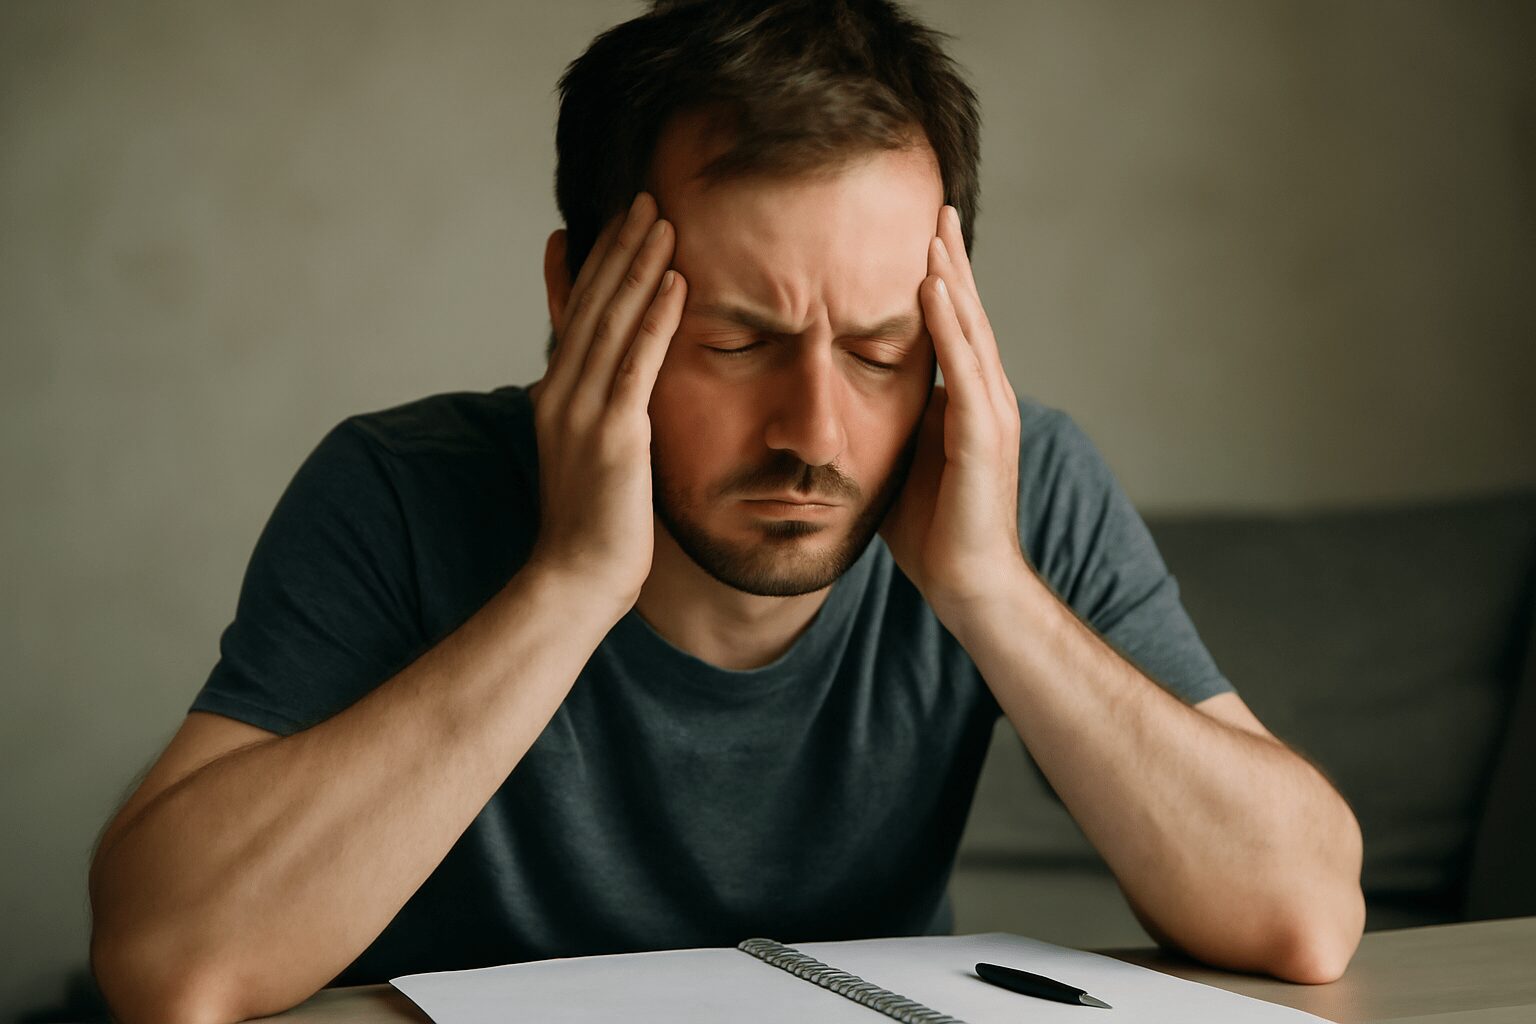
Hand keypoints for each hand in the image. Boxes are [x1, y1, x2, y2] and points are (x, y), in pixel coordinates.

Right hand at [525, 192, 686, 614]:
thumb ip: (603, 412)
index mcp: (555, 395)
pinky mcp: (613, 434)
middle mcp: (561, 393)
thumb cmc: (593, 526)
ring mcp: (583, 411)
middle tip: (645, 198)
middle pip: (592, 304)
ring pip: (612, 321)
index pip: (576, 313)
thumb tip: (621, 392)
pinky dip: (656, 318)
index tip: (617, 220)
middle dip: (620, 247)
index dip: (597, 262)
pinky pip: (637, 363)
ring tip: (662, 219)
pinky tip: (676, 282)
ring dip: (639, 266)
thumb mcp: (592, 456)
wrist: (575, 580)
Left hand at [879, 205, 1025, 618]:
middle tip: (937, 207)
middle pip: (967, 315)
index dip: (938, 281)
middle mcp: (986, 399)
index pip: (951, 329)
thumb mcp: (897, 461)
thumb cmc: (932, 532)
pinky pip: (965, 370)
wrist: (969, 586)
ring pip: (971, 331)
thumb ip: (882, 424)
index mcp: (965, 403)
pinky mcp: (984, 438)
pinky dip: (950, 326)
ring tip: (936, 230)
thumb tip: (837, 405)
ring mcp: (991, 416)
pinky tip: (933, 289)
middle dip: (951, 260)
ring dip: (953, 277)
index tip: (920, 236)